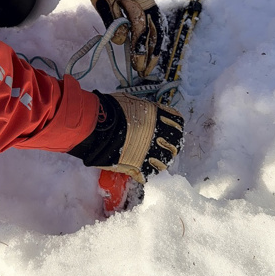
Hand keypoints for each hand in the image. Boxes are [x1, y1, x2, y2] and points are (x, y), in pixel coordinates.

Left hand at [49, 0, 165, 76]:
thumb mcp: (101, 0)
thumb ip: (110, 19)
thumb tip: (120, 40)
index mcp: (134, 0)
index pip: (140, 28)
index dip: (139, 46)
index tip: (136, 63)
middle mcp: (147, 4)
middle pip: (153, 32)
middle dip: (149, 54)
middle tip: (144, 71)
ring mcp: (150, 6)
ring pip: (157, 30)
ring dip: (155, 49)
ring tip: (150, 66)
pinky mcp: (150, 8)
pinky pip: (156, 26)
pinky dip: (156, 40)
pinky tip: (153, 53)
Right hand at [68, 91, 183, 182]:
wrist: (97, 127)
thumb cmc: (110, 109)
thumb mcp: (130, 101)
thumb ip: (142, 108)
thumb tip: (142, 110)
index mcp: (157, 117)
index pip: (177, 123)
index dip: (174, 128)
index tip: (170, 131)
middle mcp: (158, 134)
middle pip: (175, 144)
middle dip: (170, 147)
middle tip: (162, 148)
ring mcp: (151, 152)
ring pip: (165, 162)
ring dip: (160, 161)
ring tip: (152, 160)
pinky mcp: (140, 167)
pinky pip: (150, 173)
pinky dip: (147, 172)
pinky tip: (142, 169)